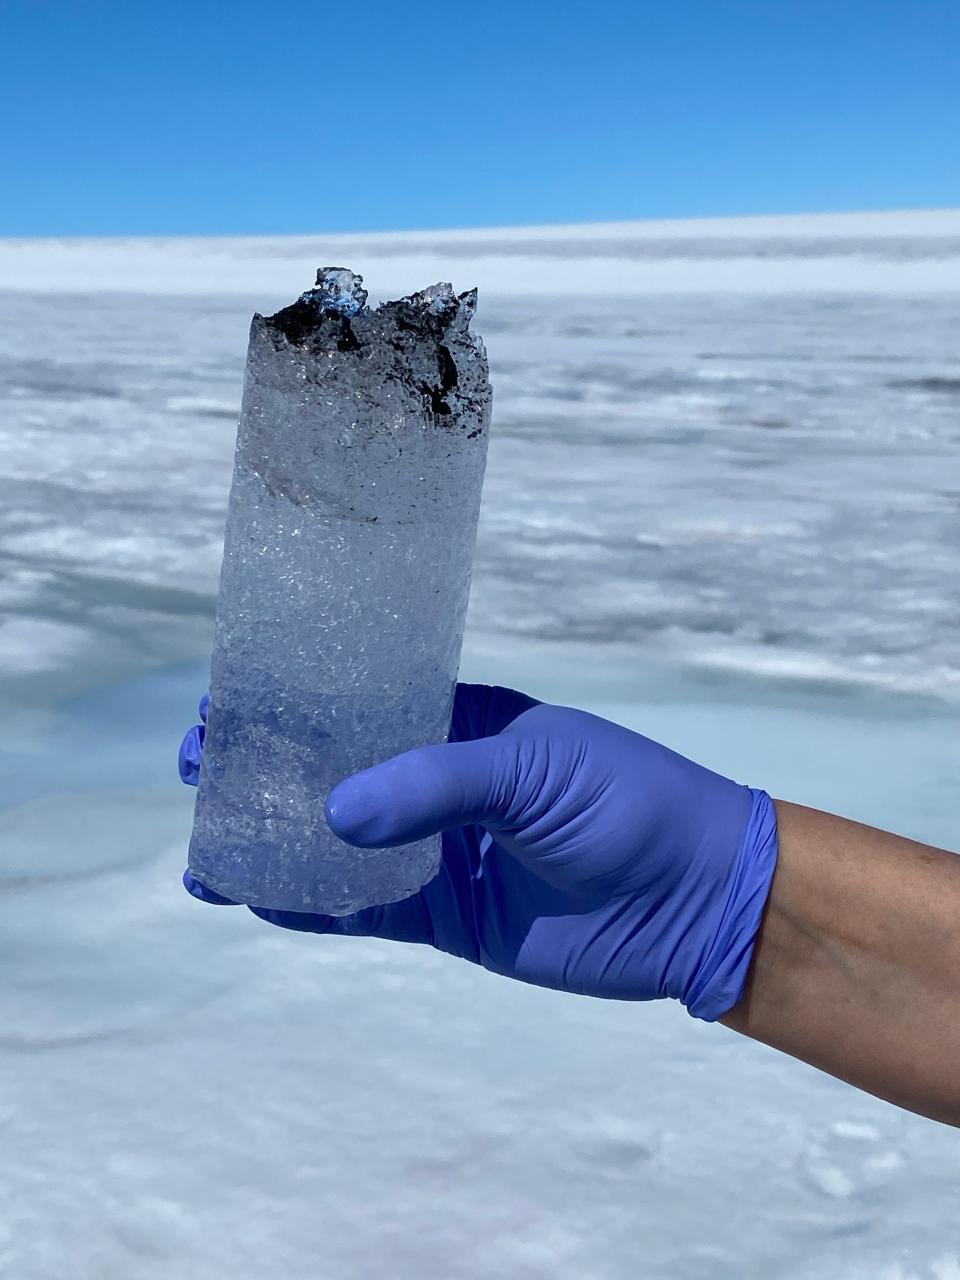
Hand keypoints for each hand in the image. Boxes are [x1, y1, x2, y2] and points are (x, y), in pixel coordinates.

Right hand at [180, 683, 777, 1019]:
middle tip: (201, 768)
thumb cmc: (628, 803)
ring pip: (337, 845)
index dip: (294, 702)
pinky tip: (257, 898)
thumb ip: (436, 786)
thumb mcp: (532, 771)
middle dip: (267, 770)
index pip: (361, 701)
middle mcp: (440, 781)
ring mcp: (438, 850)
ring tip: (207, 846)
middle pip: (334, 771)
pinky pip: (364, 909)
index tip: (226, 699)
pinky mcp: (445, 915)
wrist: (695, 899)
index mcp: (462, 721)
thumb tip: (334, 812)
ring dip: (275, 843)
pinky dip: (311, 907)